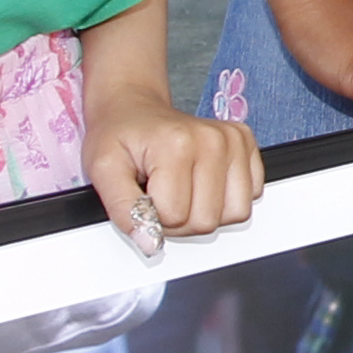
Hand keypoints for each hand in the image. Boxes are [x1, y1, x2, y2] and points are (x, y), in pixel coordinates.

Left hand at [83, 90, 260, 253]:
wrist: (134, 109)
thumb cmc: (119, 136)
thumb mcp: (103, 170)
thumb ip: (123, 209)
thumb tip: (151, 243)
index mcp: (177, 144)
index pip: (174, 216)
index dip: (153, 217)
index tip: (142, 196)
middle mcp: (213, 140)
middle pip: (207, 220)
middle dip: (179, 220)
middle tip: (160, 195)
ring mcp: (234, 141)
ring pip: (234, 214)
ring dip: (205, 213)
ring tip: (183, 191)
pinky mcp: (246, 144)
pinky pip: (250, 198)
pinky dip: (225, 200)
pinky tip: (202, 183)